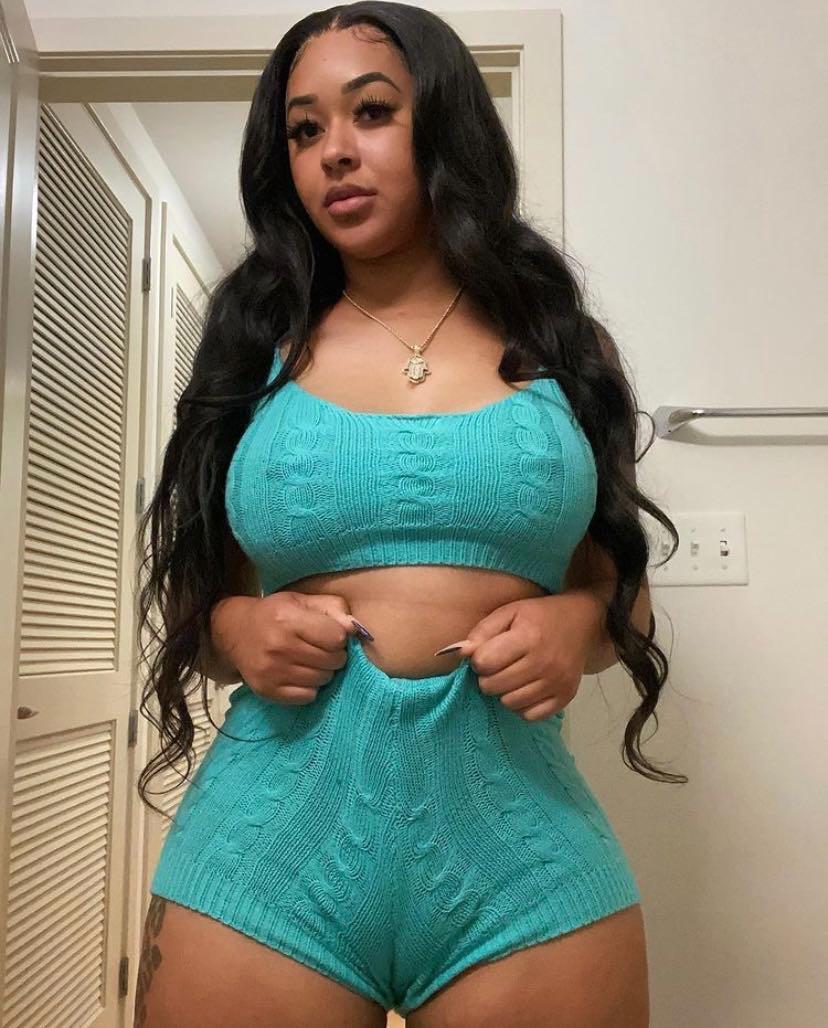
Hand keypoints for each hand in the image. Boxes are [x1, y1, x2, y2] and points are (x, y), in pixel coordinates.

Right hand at [211, 591, 366, 705]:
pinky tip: (300, 674)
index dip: (338, 637)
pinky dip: (310, 687)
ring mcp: (272, 671)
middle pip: (332, 661)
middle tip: (321, 649)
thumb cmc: (276, 613)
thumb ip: (333, 608)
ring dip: (323, 671)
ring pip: (322, 679)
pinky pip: (308, 696)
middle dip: (333, 655)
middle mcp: (279, 646)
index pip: (336, 637)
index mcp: (289, 619)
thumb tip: (355, 628)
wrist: (235, 632)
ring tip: (310, 661)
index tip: (328, 634)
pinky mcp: (268, 691)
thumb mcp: (302, 600)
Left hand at [433, 593, 599, 719]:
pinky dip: (522, 705)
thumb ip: (482, 632)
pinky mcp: (565, 697)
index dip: (479, 659)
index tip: (487, 653)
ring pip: (510, 703)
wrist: (582, 623)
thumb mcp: (509, 612)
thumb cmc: (539, 616)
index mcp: (528, 637)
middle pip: (494, 686)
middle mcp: (544, 663)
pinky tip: (525, 688)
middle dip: (488, 677)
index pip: (485, 663)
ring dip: (504, 692)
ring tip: (511, 676)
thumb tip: (458, 653)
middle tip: (498, 666)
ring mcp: (557, 683)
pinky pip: (530, 715)